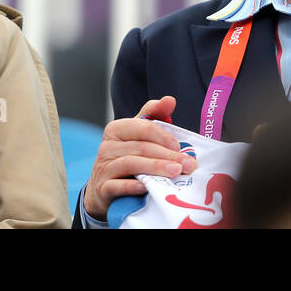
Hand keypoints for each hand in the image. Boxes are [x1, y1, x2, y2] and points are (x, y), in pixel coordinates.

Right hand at [82, 96, 196, 219]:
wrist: (105, 189)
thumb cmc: (129, 157)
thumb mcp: (140, 135)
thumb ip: (154, 115)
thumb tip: (170, 100)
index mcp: (116, 129)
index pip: (143, 127)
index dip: (164, 136)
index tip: (179, 147)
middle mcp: (107, 146)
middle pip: (141, 147)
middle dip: (168, 155)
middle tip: (188, 164)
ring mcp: (103, 167)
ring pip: (131, 164)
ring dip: (156, 168)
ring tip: (176, 172)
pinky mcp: (102, 188)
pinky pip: (117, 186)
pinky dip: (133, 186)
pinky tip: (148, 187)